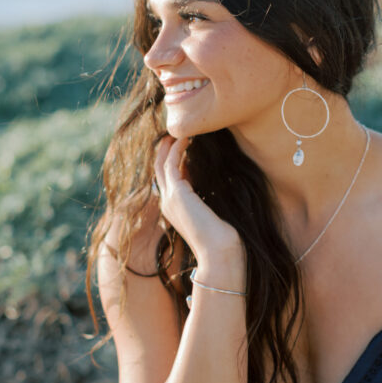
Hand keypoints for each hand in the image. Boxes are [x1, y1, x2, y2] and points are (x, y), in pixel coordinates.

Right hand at [153, 135, 242, 261]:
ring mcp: (169, 198)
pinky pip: (171, 164)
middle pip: (159, 169)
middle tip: (175, 132)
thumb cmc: (221, 238)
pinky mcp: (177, 193)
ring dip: (170, 145)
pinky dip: (176, 149)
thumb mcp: (211, 213)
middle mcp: (168, 203)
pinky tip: (186, 139)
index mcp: (175, 209)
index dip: (173, 160)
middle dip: (165, 149)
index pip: (169, 179)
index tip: (183, 145)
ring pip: (161, 163)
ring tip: (181, 131)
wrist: (218, 251)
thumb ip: (205, 200)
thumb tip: (210, 184)